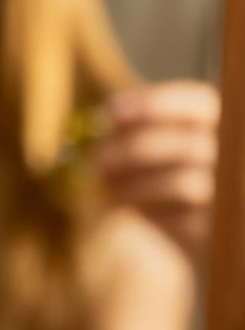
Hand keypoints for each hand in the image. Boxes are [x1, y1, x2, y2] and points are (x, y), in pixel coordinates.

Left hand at [94, 81, 217, 271]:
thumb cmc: (162, 169)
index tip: (113, 111)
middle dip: (133, 150)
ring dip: (133, 185)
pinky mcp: (212, 226)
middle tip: (98, 157)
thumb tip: (108, 118)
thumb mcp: (152, 141)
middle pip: (186, 145)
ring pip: (181, 184)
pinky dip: (143, 211)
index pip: (198, 103)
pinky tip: (122, 206)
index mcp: (220, 122)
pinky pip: (178, 218)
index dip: (155, 104)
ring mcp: (226, 191)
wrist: (186, 221)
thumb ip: (134, 126)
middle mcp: (230, 154)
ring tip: (104, 186)